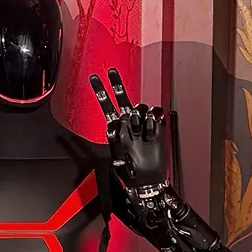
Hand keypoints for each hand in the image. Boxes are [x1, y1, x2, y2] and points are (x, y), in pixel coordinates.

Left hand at [90, 67, 168, 191]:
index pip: (106, 105)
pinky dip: (154, 120)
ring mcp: (142, 124)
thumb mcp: (116, 158)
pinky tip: (152, 132)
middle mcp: (128, 123)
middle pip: (122, 98)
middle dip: (116, 84)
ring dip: (140, 118)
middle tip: (111, 71)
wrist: (148, 181)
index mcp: (116, 128)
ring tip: (142, 135)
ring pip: (140, 107)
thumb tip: (112, 125)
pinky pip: (156, 113)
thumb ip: (114, 139)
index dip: (101, 91)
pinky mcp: (157, 127)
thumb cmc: (131, 172)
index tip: (94, 77)